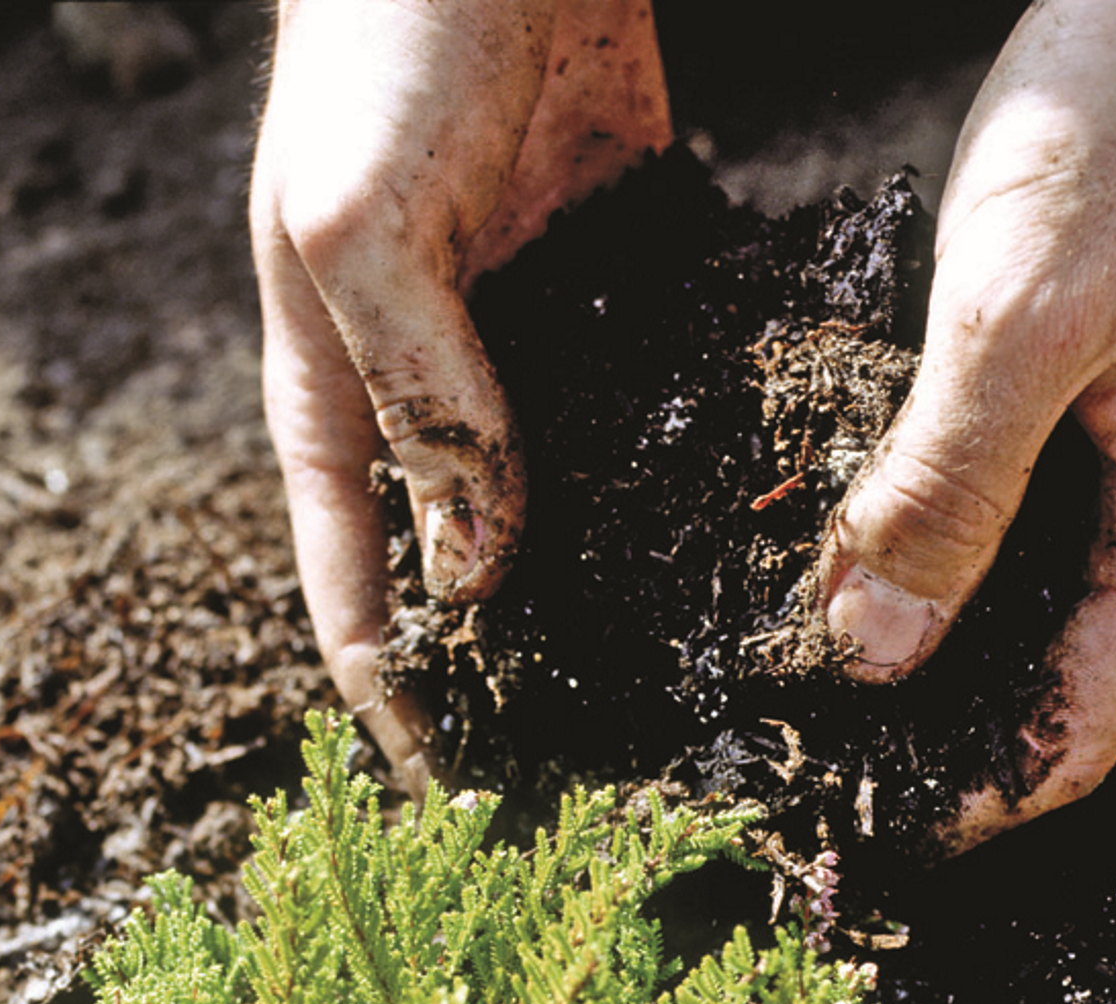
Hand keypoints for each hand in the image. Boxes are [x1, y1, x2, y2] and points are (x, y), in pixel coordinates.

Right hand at [251, 0, 669, 788]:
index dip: (404, 713)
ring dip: (635, 588)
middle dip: (538, 673)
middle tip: (625, 774)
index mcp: (334, 401)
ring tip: (718, 684)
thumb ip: (421, 402)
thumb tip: (479, 578)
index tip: (467, 814)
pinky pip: (665, 395)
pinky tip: (781, 529)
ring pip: (581, 503)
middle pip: (479, 576)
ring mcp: (535, 340)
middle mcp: (436, 393)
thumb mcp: (361, 229)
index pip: (356, 602)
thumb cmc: (380, 40)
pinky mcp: (626, 276)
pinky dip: (706, 461)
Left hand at [818, 0, 1115, 848]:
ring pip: (1044, 601)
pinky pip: (1041, 517)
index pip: (1082, 734)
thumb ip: (944, 495)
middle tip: (802, 763)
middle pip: (1062, 683)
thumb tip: (877, 655)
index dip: (969, 802)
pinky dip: (956, 546)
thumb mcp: (1013, 323)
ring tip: (808, 673)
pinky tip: (863, 548)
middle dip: (939, 731)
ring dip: (939, 641)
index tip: (858, 835)